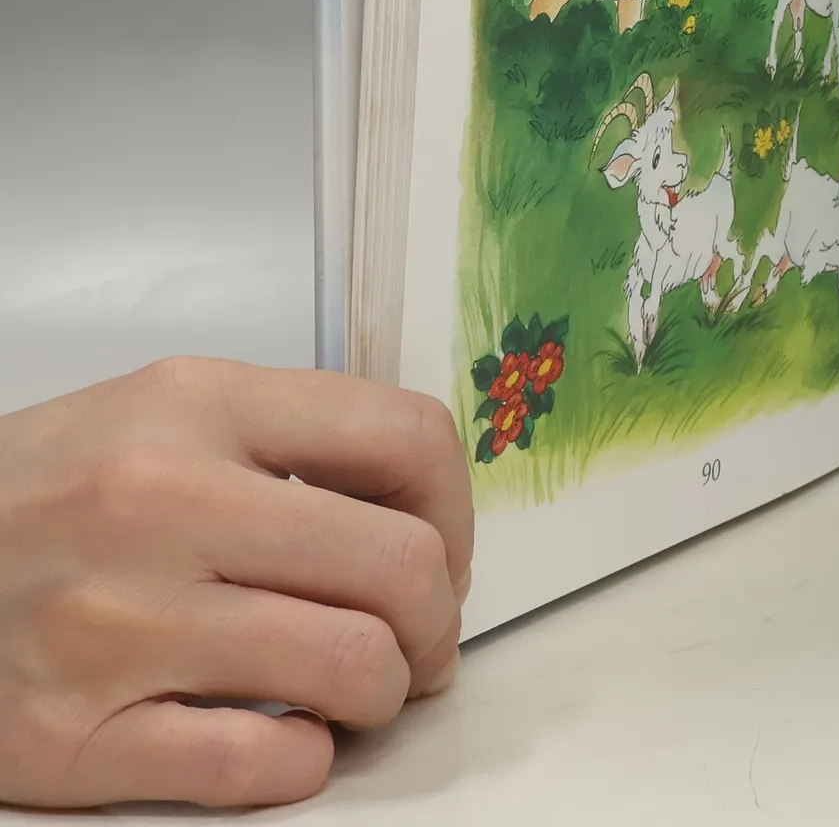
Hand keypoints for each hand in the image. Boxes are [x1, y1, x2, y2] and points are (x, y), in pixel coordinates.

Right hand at [0, 358, 472, 809]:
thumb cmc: (46, 491)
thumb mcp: (165, 413)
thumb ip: (291, 439)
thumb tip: (422, 508)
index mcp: (197, 406)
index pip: (404, 436)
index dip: (457, 506)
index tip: (445, 547)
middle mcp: (162, 505)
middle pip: (398, 565)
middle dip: (438, 617)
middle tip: (423, 638)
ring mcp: (117, 627)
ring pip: (350, 668)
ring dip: (386, 690)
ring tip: (366, 687)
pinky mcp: (74, 740)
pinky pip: (259, 766)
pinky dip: (305, 762)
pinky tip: (290, 739)